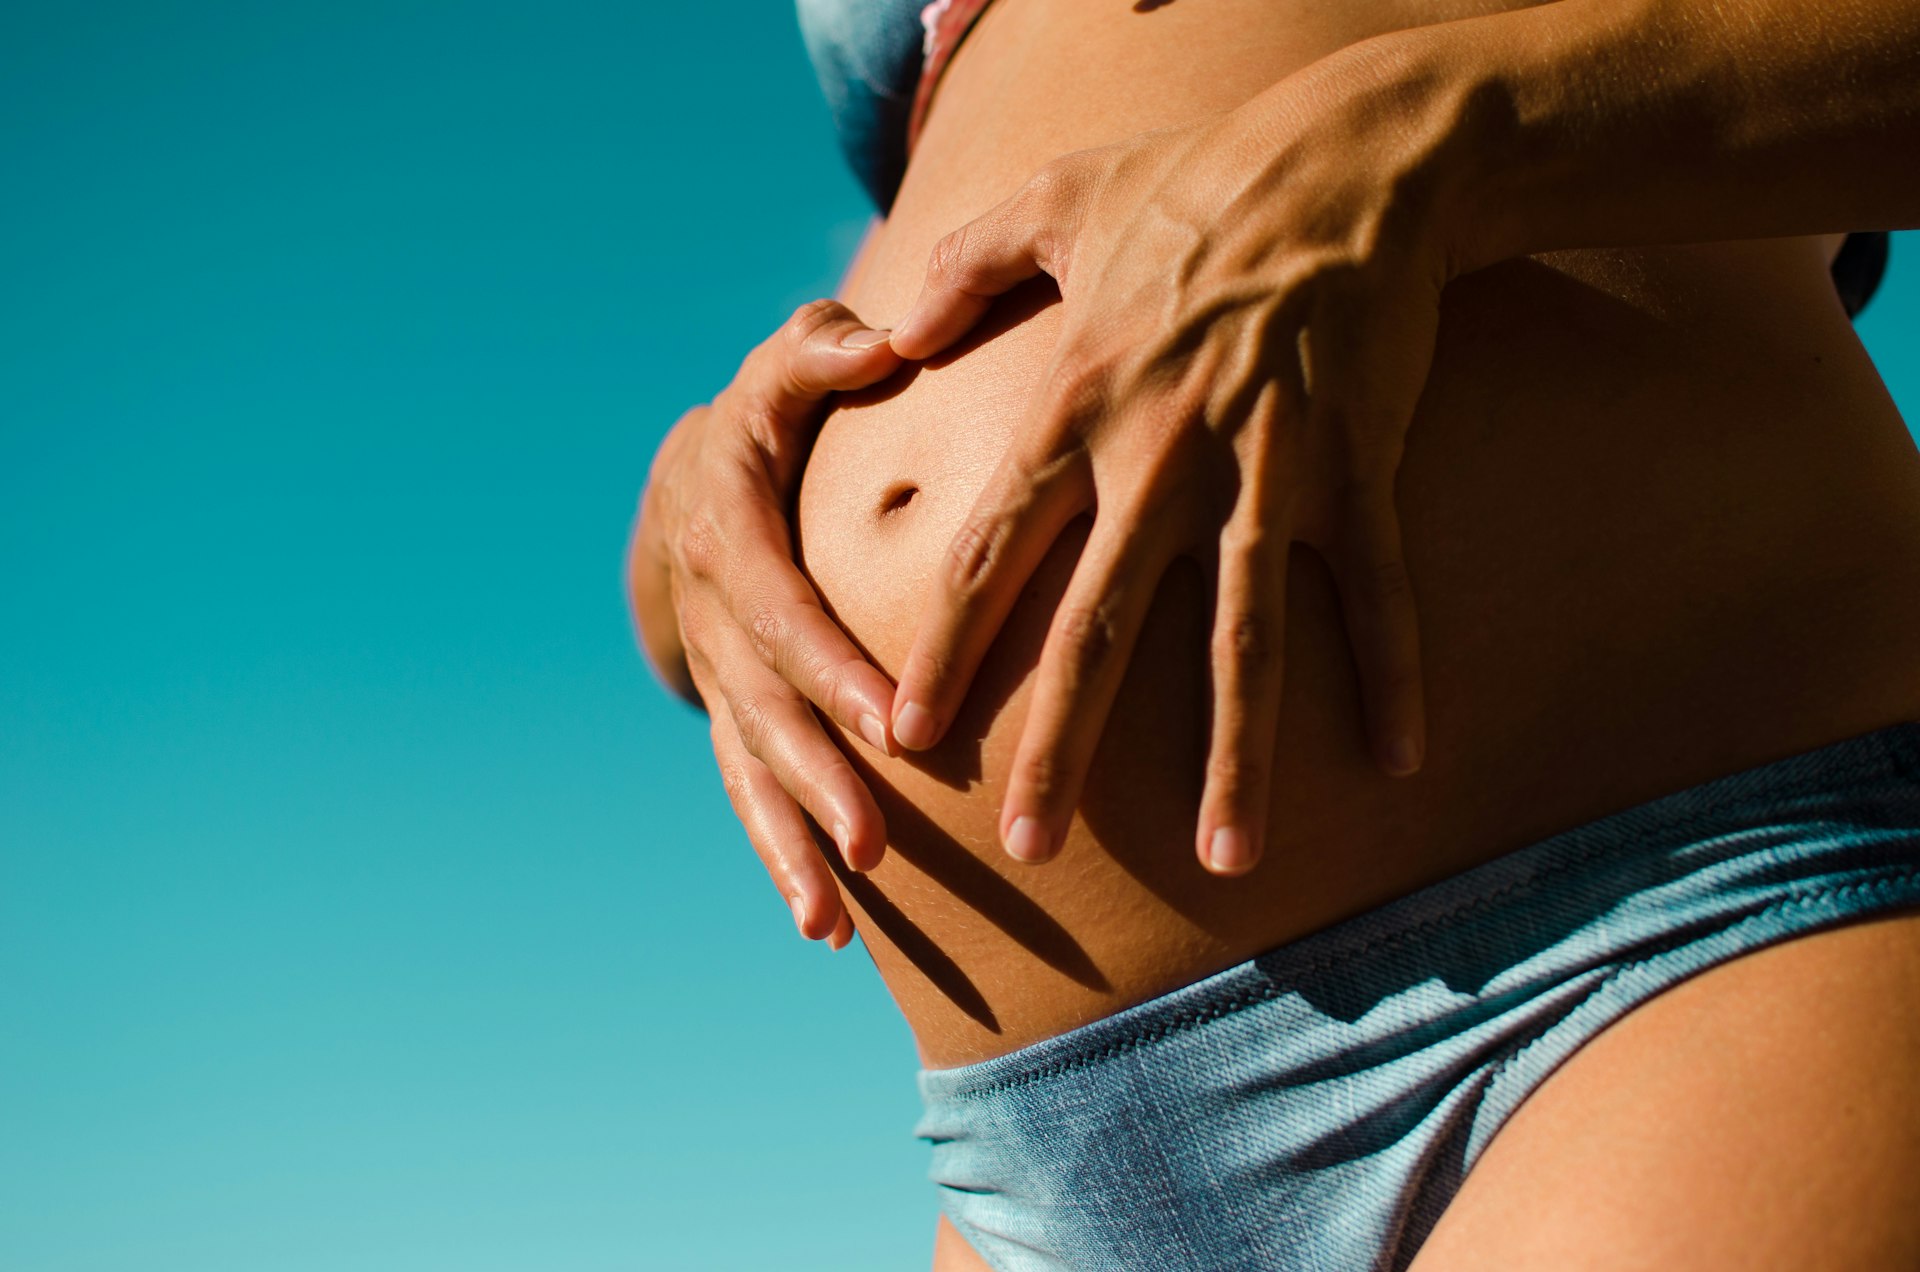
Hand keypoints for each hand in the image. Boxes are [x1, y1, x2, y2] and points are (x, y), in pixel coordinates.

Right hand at [629, 300, 903, 946]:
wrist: (688, 490)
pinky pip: (750, 794)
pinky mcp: (733, 719)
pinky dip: (781, 859)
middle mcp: (715, 621)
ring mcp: (720, 680)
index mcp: (728, 535)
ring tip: (834, 917)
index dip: (831, 670)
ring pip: (751, 771)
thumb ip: (825, 354)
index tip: (894, 723)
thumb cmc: (766, 423)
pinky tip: (827, 928)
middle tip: (876, 841)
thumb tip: (888, 341)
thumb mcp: (782, 372)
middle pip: (768, 711)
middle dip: (819, 780)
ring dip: (791, 844)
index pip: (782, 610)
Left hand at [884, 49, 1474, 875]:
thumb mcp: (1054, 200)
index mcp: (1078, 409)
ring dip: (1236, 756)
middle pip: (1099, 629)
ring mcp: (1265, 471)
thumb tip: (887, 327)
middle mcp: (1160, 459)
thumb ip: (961, 268)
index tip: (907, 736)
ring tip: (1230, 858)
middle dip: (1061, 745)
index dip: (947, 651)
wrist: (1347, 158)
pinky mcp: (1359, 468)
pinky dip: (1391, 675)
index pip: (994, 555)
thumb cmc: (1195, 182)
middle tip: (1027, 846)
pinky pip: (1377, 591)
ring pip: (1243, 639)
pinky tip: (1398, 762)